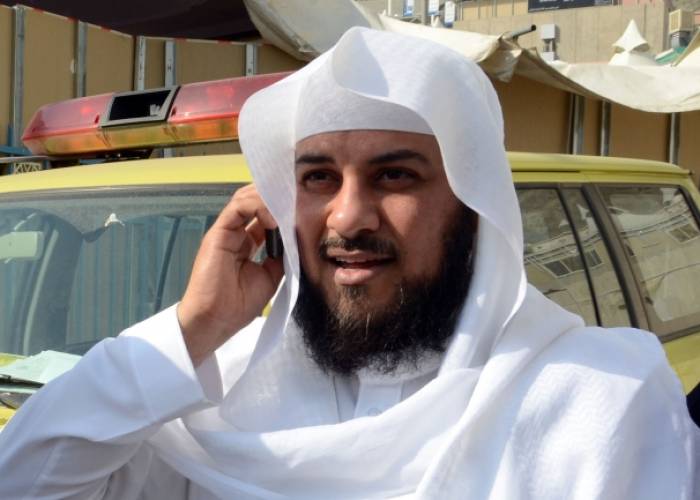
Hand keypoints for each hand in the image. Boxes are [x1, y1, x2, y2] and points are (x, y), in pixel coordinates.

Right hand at [177, 184, 283, 365]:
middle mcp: (235, 233)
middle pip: (255, 202)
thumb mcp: (271, 276)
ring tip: (287, 208)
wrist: (215, 320)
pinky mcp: (218, 232)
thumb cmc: (239, 304)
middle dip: (276, 199)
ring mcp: (226, 231)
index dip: (282, 211)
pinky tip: (274, 218)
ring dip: (269, 200)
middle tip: (297, 201)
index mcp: (247, 243)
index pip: (265, 216)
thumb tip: (295, 238)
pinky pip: (238, 207)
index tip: (303, 211)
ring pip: (246, 199)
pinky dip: (258, 206)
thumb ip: (281, 255)